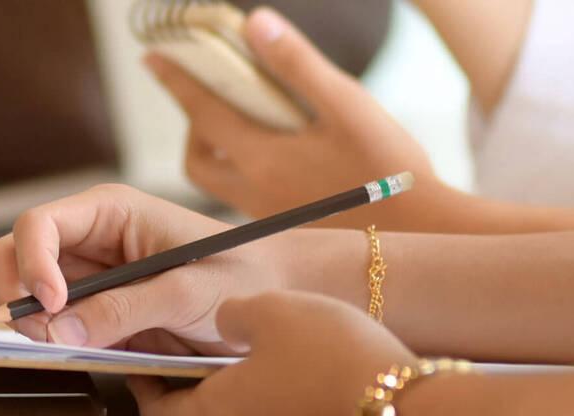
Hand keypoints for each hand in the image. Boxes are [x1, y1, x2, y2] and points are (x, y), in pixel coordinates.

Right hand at [0, 184, 292, 354]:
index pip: (38, 225)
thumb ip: (125, 309)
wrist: (275, 300)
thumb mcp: (187, 292)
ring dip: (30, 323)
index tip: (51, 304)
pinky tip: (73, 354)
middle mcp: (89, 241)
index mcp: (109, 213)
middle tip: (41, 334)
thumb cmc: (243, 276)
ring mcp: (88, 280)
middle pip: (14, 256)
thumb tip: (63, 330)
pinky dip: (50, 343)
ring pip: (25, 295)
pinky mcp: (95, 315)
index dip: (31, 263)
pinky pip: (53, 327)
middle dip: (16, 294)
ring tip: (61, 347)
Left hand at [128, 291, 415, 415]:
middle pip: (198, 405)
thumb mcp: (267, 310)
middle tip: (179, 336)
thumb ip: (233, 312)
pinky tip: (285, 335)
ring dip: (228, 366)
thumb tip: (223, 317)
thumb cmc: (329, 356)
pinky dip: (267, 368)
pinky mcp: (313, 415)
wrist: (403, 396)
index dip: (140, 392)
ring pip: (241, 395)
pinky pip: (277, 392)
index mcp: (221, 402)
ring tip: (234, 325)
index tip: (133, 363)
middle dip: (182, 373)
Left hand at [146, 8, 437, 227]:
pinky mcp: (287, 226)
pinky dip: (245, 168)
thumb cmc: (389, 167)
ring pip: (220, 182)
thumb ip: (297, 64)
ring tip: (243, 120)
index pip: (202, 113)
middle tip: (209, 98)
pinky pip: (245, 195)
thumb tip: (253, 24)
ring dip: (218, 150)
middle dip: (193, 128)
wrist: (422, 234)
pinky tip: (277, 152)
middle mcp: (254, 192)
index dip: (176, 81)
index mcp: (262, 159)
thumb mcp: (346, 105)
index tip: (151, 57)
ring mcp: (268, 214)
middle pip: (198, 161)